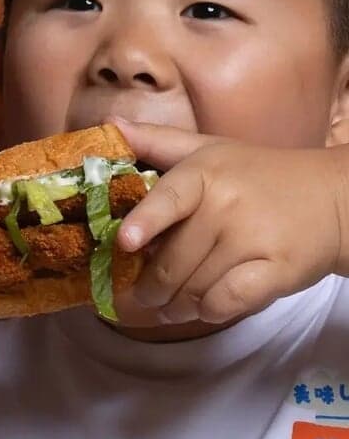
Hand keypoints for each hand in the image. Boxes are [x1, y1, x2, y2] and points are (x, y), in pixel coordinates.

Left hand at [111, 119, 347, 325]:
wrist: (336, 200)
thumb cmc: (259, 176)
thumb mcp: (209, 150)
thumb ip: (158, 142)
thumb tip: (112, 125)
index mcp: (205, 173)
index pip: (170, 198)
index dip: (145, 221)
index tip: (125, 241)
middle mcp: (227, 205)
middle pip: (171, 263)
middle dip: (149, 289)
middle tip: (144, 296)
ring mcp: (253, 239)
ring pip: (193, 289)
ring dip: (176, 306)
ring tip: (172, 306)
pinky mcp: (276, 272)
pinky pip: (226, 304)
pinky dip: (209, 312)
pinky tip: (205, 308)